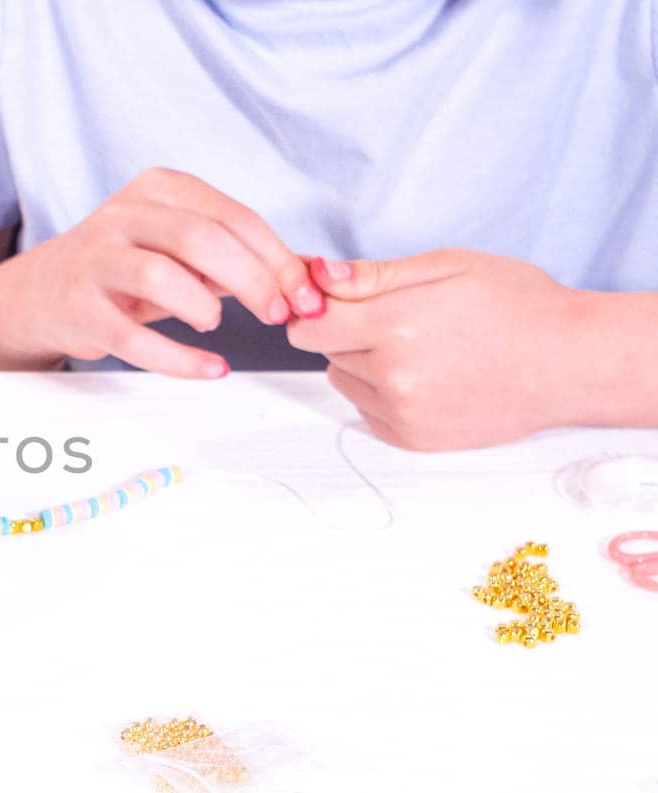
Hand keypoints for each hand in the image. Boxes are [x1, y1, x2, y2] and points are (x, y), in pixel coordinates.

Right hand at [1, 167, 322, 376]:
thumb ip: (241, 257)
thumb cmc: (127, 269)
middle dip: (252, 280)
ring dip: (204, 306)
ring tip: (215, 323)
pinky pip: (132, 336)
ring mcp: (95, 260)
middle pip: (201, 240)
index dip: (278, 258)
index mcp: (159, 189)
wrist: (44, 292)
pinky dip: (179, 358)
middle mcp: (122, 215)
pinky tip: (210, 368)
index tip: (305, 295)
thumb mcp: (181, 249)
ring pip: (161, 276)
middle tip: (277, 314)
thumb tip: (315, 277)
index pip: (232, 217)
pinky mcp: (79, 307)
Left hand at [289, 249, 591, 450]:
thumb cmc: (517, 304)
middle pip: (326, 351)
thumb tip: (316, 275)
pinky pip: (366, 409)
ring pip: (343, 380)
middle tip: (400, 317)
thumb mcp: (448, 266)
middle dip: (348, 330)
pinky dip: (381, 391)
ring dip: (362, 362)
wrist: (571, 361)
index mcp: (398, 325)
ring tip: (418, 346)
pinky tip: (427, 374)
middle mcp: (395, 376)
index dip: (316, 307)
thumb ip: (374, 275)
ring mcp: (404, 412)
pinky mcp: (414, 438)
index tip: (336, 299)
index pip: (309, 326)